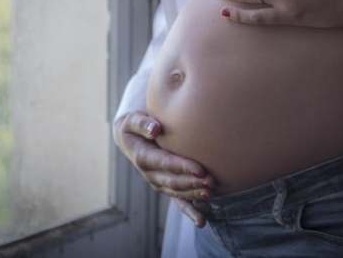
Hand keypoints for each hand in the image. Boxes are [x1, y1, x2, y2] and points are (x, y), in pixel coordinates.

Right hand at [113, 110, 216, 226]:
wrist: (131, 138)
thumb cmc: (135, 126)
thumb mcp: (133, 120)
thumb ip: (143, 123)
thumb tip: (156, 128)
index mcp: (143, 157)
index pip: (165, 163)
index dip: (182, 167)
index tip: (200, 169)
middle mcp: (150, 174)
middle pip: (173, 181)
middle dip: (192, 184)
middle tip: (211, 182)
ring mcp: (158, 183)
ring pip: (177, 193)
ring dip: (194, 195)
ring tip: (211, 192)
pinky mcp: (166, 187)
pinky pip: (178, 202)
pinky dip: (190, 211)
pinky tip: (201, 221)